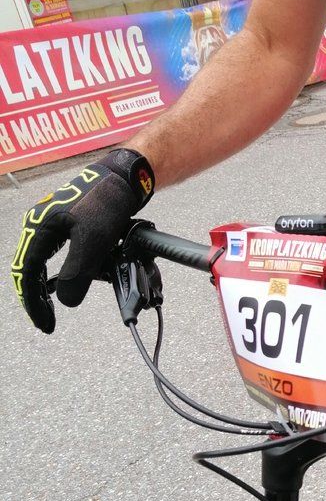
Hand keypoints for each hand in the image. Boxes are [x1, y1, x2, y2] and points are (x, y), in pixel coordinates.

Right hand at [11, 149, 153, 332]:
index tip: (44, 323)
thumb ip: (77, 272)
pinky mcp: (65, 224)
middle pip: (28, 268)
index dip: (33, 302)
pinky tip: (60, 284)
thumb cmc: (106, 202)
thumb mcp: (93, 241)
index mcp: (38, 228)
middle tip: (46, 322)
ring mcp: (51, 224)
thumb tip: (66, 301)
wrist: (123, 177)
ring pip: (39, 262)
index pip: (26, 273)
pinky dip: (56, 273)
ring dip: (44, 287)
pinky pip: (52, 255)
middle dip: (35, 298)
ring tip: (50, 308)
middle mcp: (38, 225)